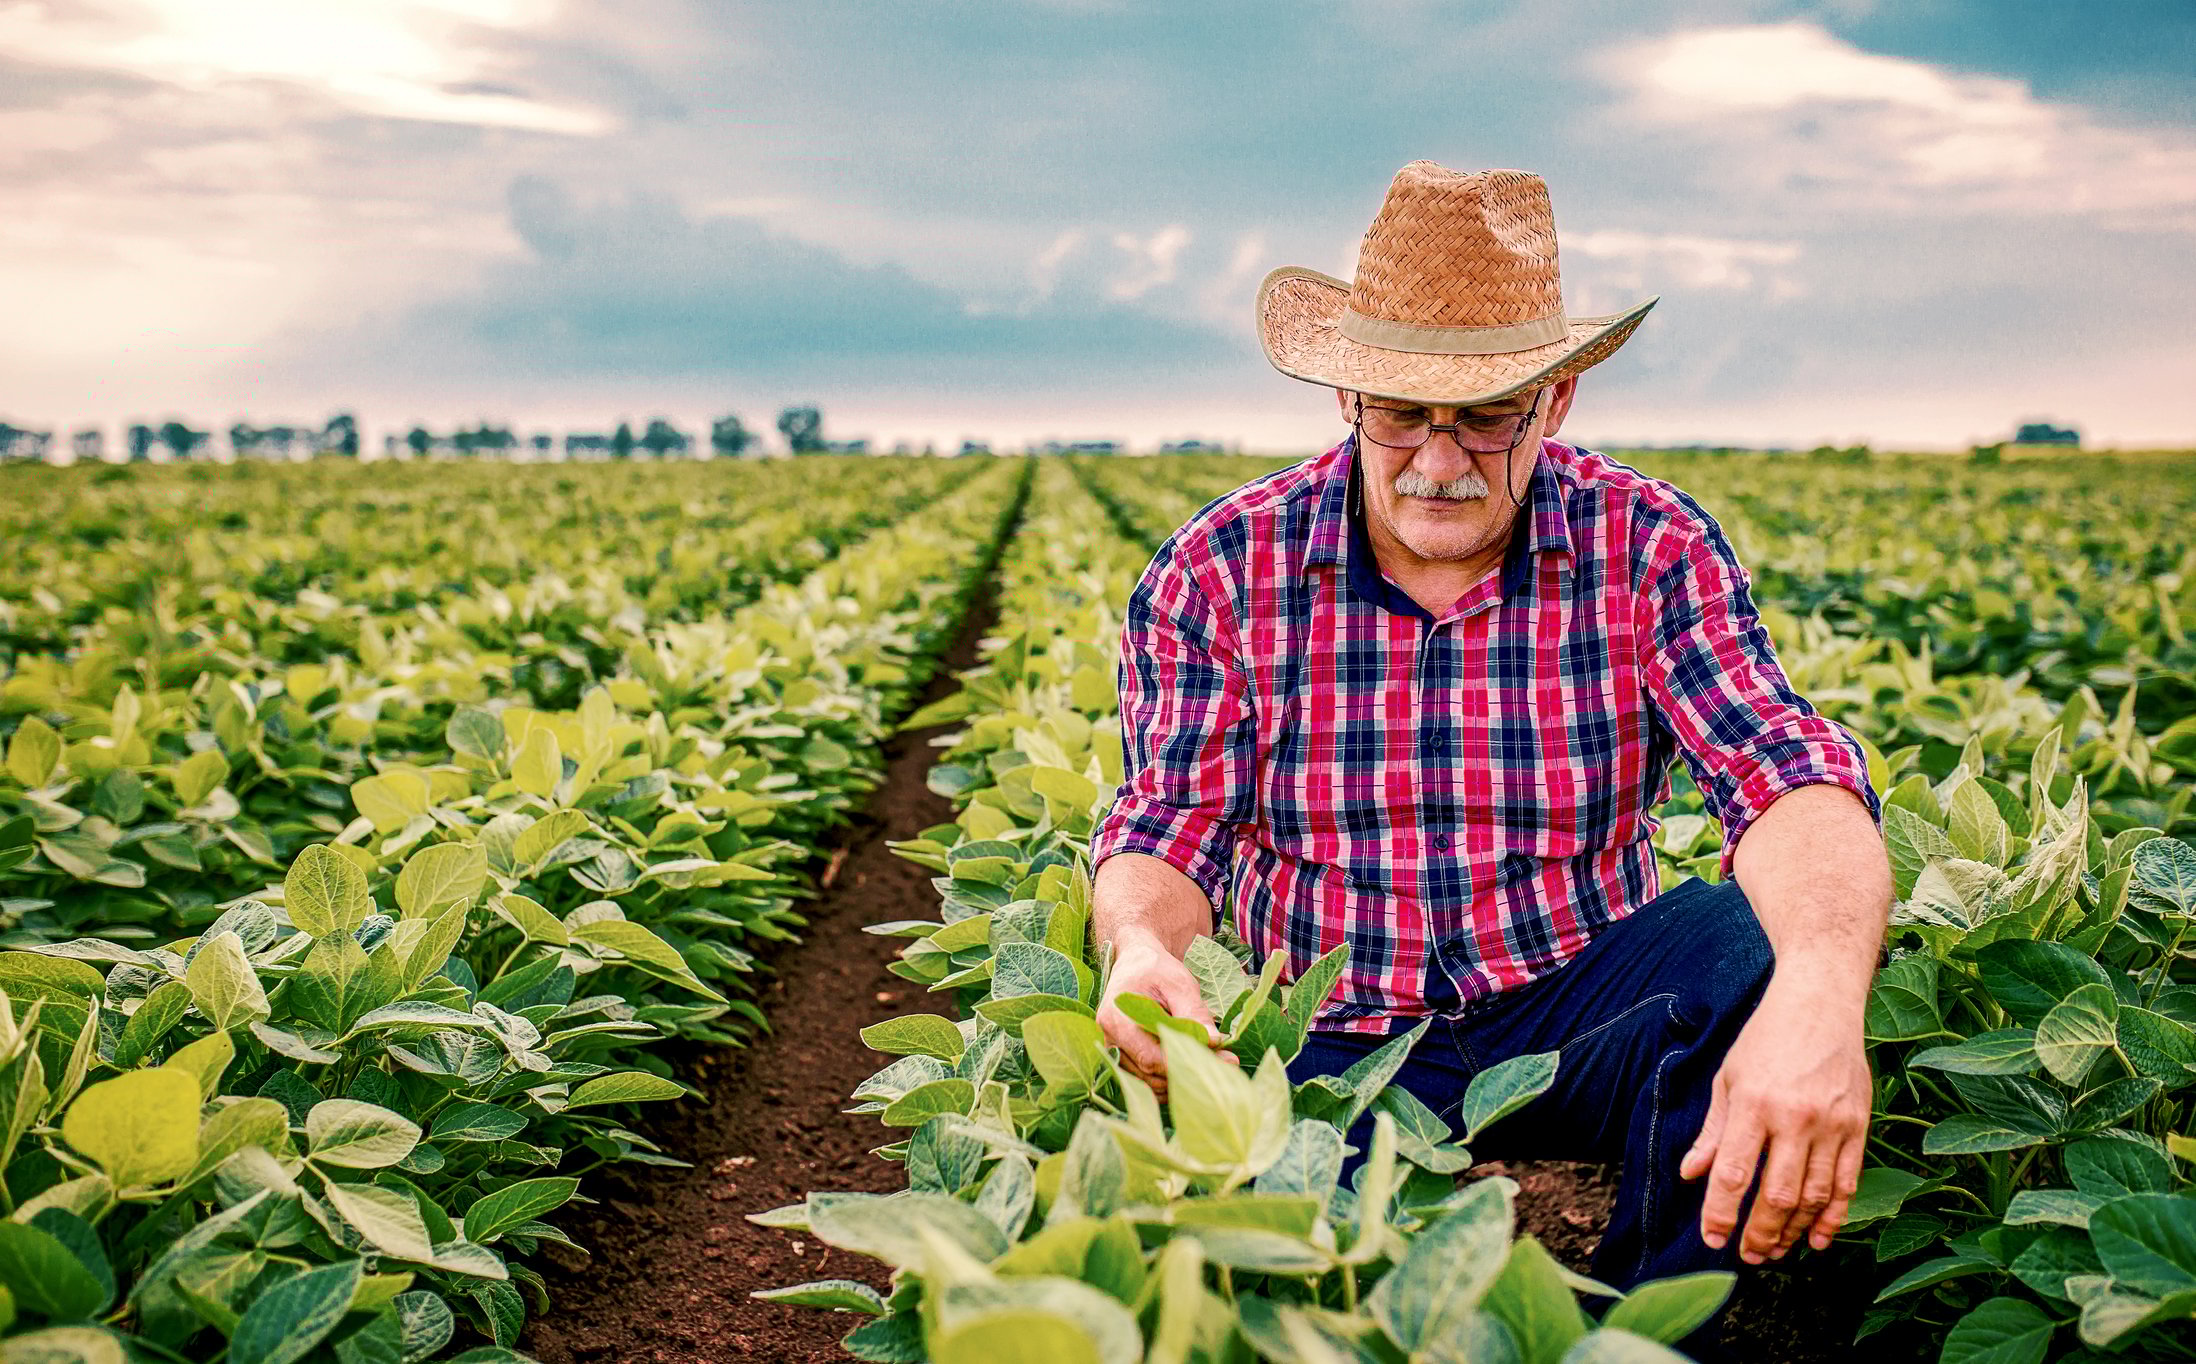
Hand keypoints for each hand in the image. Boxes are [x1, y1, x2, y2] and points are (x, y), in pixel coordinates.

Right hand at [1095, 934, 1231, 1100]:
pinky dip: (1171, 1080)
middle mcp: (1109, 1040)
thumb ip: (1195, 1014)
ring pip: (1149, 1084)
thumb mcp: (1180, 985)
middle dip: (1189, 1074)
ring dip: (1181, 1080)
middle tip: (1227, 1062)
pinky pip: (1146, 1081)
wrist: (1136, 964)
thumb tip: (1215, 1042)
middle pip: (1150, 1076)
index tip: (1223, 1060)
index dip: (1186, 1064)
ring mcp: (1113, 1052)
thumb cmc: (1157, 970)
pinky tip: (1194, 1065)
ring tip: (1214, 1061)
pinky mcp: (1122, 1059)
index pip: (1151, 1058)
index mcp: (1117, 1019)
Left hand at [1679, 982, 1871, 1262]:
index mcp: (1753, 1104)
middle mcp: (1794, 1118)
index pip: (1734, 1173)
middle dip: (1759, 1233)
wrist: (1820, 1004)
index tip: (1712, 1238)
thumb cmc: (1765, 1039)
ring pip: (1815, 1196)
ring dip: (1793, 1231)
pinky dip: (1833, 1216)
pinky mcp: (1859, 1127)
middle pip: (1777, 1194)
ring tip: (1775, 1250)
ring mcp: (1832, 1124)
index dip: (1721, 1213)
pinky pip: (1847, 1183)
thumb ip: (1713, 1131)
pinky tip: (1817, 1237)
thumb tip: (1690, 1174)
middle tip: (1747, 1256)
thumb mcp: (1727, 1078)